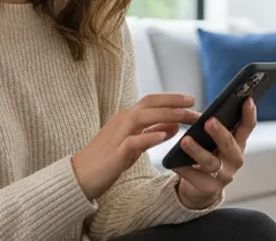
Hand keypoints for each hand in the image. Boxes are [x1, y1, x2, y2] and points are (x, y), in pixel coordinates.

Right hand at [71, 93, 199, 200]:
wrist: (80, 176)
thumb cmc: (108, 159)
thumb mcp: (134, 144)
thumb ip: (153, 132)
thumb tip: (175, 125)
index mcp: (127, 116)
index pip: (152, 101)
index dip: (172, 98)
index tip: (191, 100)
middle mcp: (123, 120)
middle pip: (150, 103)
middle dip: (173, 102)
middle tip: (194, 103)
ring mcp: (118, 134)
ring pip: (143, 117)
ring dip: (166, 115)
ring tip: (185, 117)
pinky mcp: (115, 152)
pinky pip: (133, 141)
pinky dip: (149, 137)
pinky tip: (164, 137)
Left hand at [174, 97, 256, 208]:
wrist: (201, 186)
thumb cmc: (209, 153)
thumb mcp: (215, 139)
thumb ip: (215, 125)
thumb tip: (207, 112)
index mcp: (238, 143)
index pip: (247, 127)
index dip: (248, 114)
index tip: (246, 99)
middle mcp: (235, 159)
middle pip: (229, 145)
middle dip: (219, 133)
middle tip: (209, 121)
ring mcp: (223, 175)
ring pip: (211, 163)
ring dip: (197, 151)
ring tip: (185, 141)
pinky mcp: (208, 188)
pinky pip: (195, 177)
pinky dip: (184, 168)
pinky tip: (174, 163)